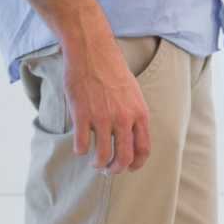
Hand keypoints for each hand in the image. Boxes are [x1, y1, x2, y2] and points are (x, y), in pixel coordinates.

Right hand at [62, 37, 151, 172]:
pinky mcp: (82, 115)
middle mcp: (124, 118)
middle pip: (125, 157)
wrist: (93, 53)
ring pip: (103, 155)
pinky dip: (80, 151)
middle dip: (116, 169)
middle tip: (109, 170)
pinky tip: (80, 148)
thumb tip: (131, 137)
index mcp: (140, 113)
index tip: (130, 168)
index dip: (137, 164)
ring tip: (94, 162)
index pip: (144, 148)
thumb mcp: (134, 94)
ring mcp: (103, 117)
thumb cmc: (113, 71)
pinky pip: (82, 144)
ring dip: (98, 164)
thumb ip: (133, 115)